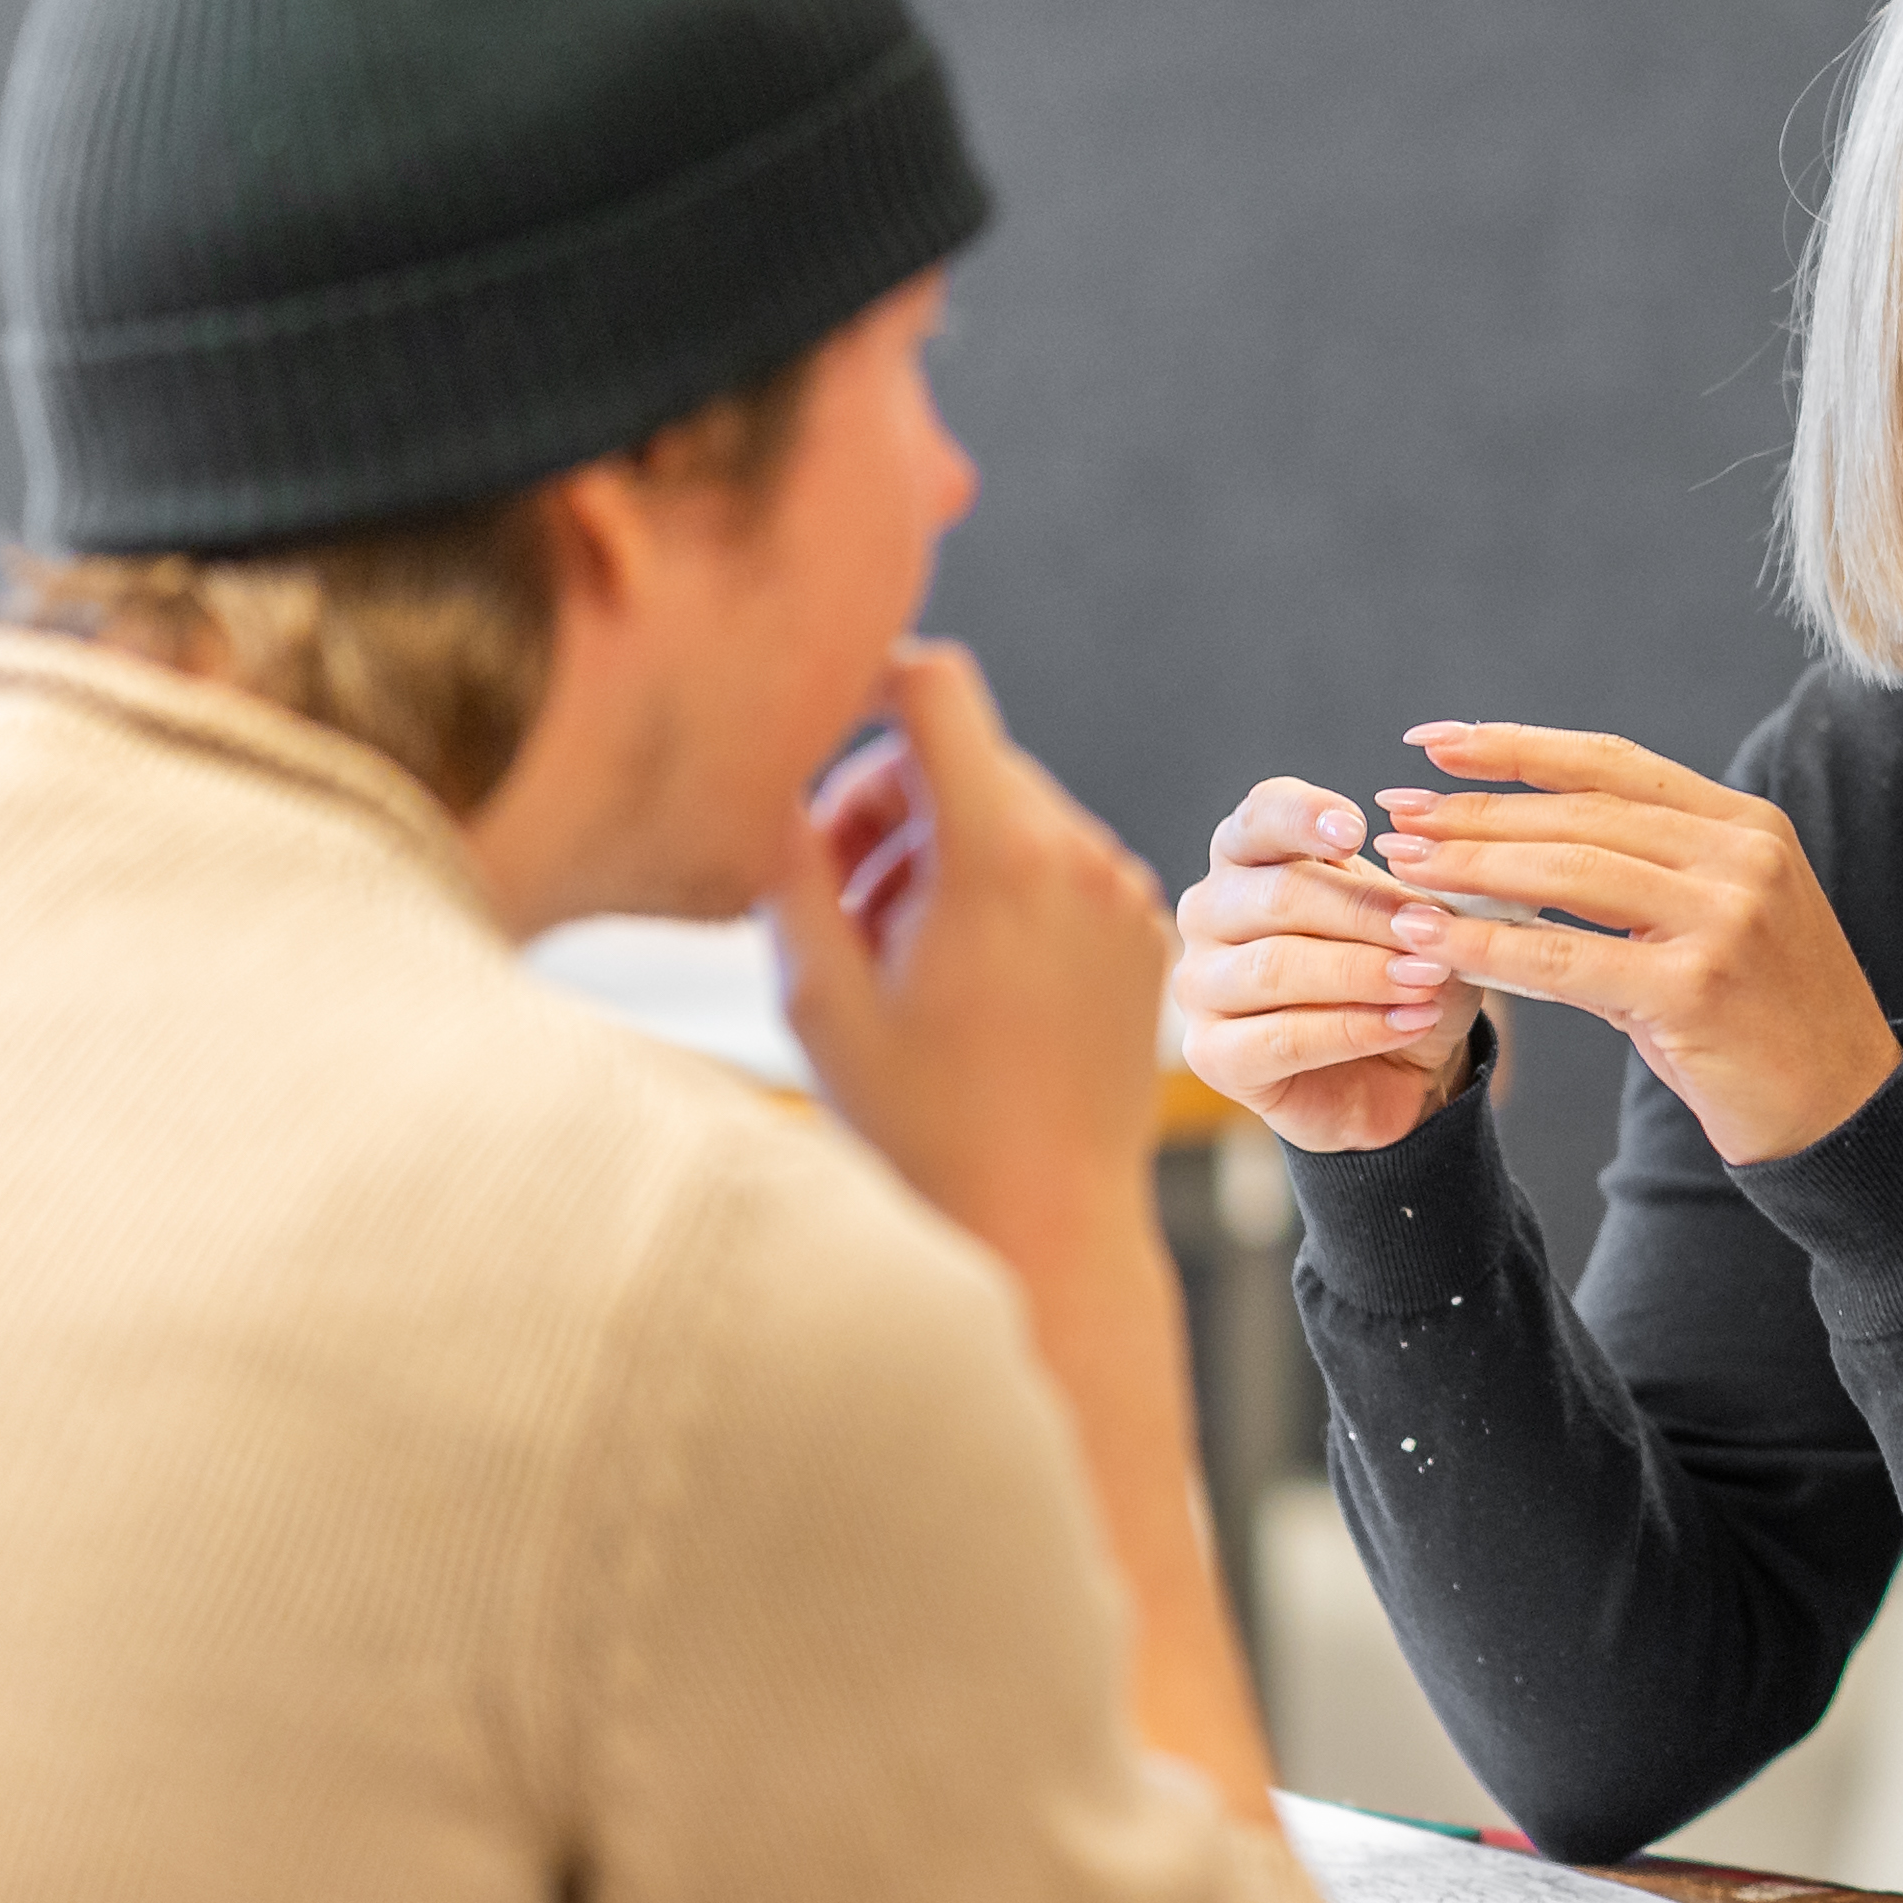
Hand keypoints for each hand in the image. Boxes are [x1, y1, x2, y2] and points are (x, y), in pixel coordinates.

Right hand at [770, 641, 1175, 1267]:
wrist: (1045, 1221)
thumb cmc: (918, 1123)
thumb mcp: (817, 995)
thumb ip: (782, 863)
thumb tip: (759, 773)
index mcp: (996, 856)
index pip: (935, 688)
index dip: (868, 681)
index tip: (822, 728)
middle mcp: (1077, 855)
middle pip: (962, 756)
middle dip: (887, 808)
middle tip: (838, 905)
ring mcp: (1122, 892)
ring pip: (1009, 810)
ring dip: (941, 853)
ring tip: (899, 957)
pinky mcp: (1143, 930)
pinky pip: (1058, 864)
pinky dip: (1003, 889)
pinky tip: (967, 978)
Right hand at [1171, 776, 1499, 1154]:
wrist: (1400, 1069)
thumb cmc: (1400, 974)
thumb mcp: (1421, 923)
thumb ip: (1415, 896)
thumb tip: (1420, 892)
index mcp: (1250, 856)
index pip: (1260, 816)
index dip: (1304, 817)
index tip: (1359, 831)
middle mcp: (1210, 911)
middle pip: (1279, 895)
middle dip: (1363, 912)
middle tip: (1429, 931)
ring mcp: (1200, 983)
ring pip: (1276, 967)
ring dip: (1363, 972)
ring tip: (1428, 980)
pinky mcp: (1212, 1054)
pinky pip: (1282, 1037)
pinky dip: (1355, 1029)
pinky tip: (1408, 1022)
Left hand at [1363, 725, 1902, 1170]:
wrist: (1843, 1112)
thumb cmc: (1762, 1021)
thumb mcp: (1713, 925)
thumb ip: (1634, 882)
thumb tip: (1504, 852)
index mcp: (1746, 825)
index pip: (1613, 763)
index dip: (1519, 746)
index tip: (1438, 742)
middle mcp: (1743, 856)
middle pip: (1581, 813)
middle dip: (1478, 809)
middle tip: (1396, 810)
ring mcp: (1727, 919)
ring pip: (1569, 873)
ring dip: (1472, 866)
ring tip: (1404, 867)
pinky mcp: (1698, 988)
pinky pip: (1566, 958)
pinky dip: (1491, 946)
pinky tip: (1435, 941)